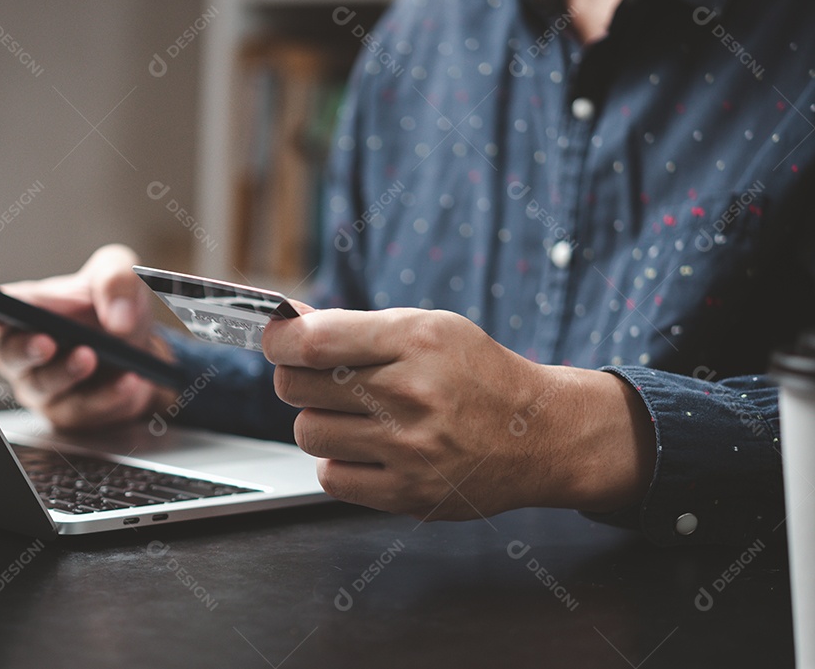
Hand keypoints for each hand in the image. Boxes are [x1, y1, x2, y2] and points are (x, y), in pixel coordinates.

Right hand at [0, 244, 176, 430]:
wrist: (147, 350)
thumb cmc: (115, 309)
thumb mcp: (120, 274)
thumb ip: (116, 280)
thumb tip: (118, 318)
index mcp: (25, 309)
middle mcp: (25, 350)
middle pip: (10, 354)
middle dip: (26, 348)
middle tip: (46, 341)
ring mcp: (44, 386)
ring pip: (42, 386)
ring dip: (65, 372)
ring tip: (91, 357)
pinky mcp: (70, 414)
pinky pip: (83, 409)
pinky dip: (108, 395)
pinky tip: (129, 380)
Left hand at [262, 302, 654, 521]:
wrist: (539, 435)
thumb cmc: (477, 375)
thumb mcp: (428, 328)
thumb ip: (354, 327)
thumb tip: (287, 323)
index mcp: (416, 340)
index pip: (312, 341)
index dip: (278, 340)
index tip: (277, 341)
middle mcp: (412, 393)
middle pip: (296, 387)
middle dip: (297, 379)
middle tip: (321, 380)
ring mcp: (411, 449)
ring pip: (308, 433)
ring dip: (319, 423)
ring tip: (353, 417)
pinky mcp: (409, 494)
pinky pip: (331, 478)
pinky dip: (338, 463)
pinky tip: (366, 449)